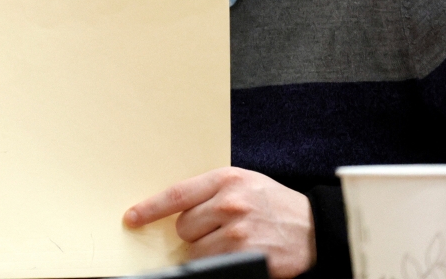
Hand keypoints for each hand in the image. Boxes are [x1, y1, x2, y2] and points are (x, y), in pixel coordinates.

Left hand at [124, 167, 315, 278]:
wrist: (314, 227)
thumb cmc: (273, 203)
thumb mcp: (244, 182)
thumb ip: (211, 190)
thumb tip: (172, 209)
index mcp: (227, 179)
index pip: (176, 194)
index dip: (149, 209)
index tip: (131, 218)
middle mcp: (230, 203)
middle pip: (183, 226)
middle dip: (194, 231)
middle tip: (218, 227)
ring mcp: (238, 232)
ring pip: (194, 250)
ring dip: (205, 250)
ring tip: (231, 241)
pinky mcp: (247, 257)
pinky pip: (211, 266)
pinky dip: (217, 264)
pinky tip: (236, 254)